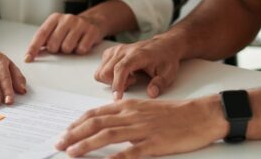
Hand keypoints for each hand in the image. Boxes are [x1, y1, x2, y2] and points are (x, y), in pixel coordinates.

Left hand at [24, 13, 104, 60]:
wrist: (93, 20)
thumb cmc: (70, 29)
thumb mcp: (55, 30)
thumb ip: (43, 40)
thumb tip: (29, 55)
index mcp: (55, 18)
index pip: (41, 34)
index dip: (33, 48)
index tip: (28, 58)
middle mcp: (67, 19)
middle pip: (53, 44)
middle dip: (55, 49)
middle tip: (61, 45)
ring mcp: (80, 24)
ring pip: (67, 48)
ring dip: (68, 50)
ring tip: (72, 44)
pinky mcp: (91, 31)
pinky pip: (81, 49)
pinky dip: (80, 50)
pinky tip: (81, 43)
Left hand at [55, 96, 227, 157]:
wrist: (201, 115)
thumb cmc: (176, 114)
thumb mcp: (147, 109)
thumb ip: (127, 115)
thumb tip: (107, 124)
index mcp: (130, 106)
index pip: (96, 113)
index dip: (78, 123)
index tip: (65, 131)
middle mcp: (132, 115)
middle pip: (97, 123)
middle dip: (74, 134)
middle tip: (59, 143)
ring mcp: (143, 130)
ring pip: (108, 135)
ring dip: (86, 144)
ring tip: (71, 152)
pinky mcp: (154, 144)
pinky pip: (131, 153)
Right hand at [94, 35, 181, 98]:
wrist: (163, 45)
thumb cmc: (165, 59)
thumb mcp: (168, 73)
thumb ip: (160, 83)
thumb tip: (151, 93)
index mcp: (137, 54)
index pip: (121, 69)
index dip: (117, 84)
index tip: (118, 98)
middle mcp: (123, 50)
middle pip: (106, 72)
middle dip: (115, 84)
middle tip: (131, 83)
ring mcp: (116, 50)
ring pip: (101, 71)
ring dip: (111, 80)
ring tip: (128, 78)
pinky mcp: (111, 52)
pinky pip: (101, 67)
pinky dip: (108, 75)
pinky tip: (123, 74)